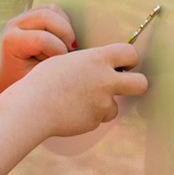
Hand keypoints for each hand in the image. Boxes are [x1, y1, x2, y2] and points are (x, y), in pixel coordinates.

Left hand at [0, 3, 77, 89]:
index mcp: (11, 42)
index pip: (42, 39)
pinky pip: (53, 9)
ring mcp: (21, 16)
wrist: (12, 76)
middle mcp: (13, 25)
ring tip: (66, 45)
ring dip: (65, 27)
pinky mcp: (31, 13)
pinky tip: (62, 38)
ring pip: (51, 9)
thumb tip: (73, 53)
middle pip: (46, 17)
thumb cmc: (26, 81)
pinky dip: (63, 21)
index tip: (60, 63)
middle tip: (70, 51)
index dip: (59, 50)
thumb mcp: (38, 79)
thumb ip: (52, 66)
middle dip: (65, 34)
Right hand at [32, 43, 147, 137]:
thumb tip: (99, 68)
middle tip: (124, 85)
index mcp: (97, 59)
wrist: (32, 107)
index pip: (129, 53)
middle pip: (141, 83)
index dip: (129, 59)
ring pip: (115, 107)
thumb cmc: (43, 81)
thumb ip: (87, 64)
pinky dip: (87, 116)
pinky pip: (97, 118)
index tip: (123, 64)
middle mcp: (105, 80)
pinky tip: (70, 111)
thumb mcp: (65, 61)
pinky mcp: (95, 121)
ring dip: (103, 106)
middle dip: (136, 84)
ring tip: (79, 102)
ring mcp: (102, 103)